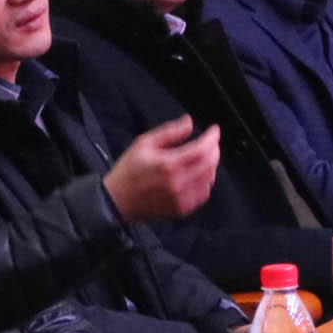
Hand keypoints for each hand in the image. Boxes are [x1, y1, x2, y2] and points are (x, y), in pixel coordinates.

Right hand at [103, 117, 222, 221]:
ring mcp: (181, 199)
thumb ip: (169, 132)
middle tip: (211, 142)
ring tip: (204, 157)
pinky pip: (203, 194)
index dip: (212, 138)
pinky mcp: (182, 209)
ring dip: (211, 165)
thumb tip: (188, 123)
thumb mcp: (144, 143)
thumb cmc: (128, 172)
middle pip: (209, 164)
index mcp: (168, 165)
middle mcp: (177, 183)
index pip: (201, 150)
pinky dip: (206, 181)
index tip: (214, 130)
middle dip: (214, 150)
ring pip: (209, 179)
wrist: (117, 201)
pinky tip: (198, 174)